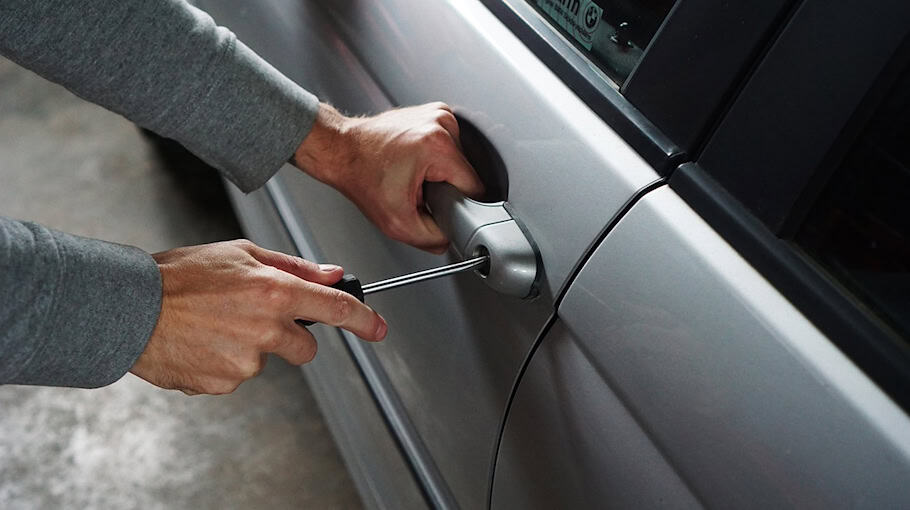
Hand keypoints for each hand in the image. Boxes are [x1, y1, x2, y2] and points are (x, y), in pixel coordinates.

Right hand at [130, 240, 386, 394]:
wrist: (129, 308)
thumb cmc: (180, 275)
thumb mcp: (240, 253)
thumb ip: (293, 266)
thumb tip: (332, 275)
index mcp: (274, 292)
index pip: (336, 309)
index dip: (364, 320)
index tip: (378, 328)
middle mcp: (265, 329)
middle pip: (305, 348)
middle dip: (290, 337)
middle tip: (253, 317)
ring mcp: (245, 361)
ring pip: (266, 360)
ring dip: (249, 347)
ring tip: (214, 325)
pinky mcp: (224, 383)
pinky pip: (237, 376)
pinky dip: (224, 362)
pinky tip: (202, 342)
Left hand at [293, 102, 484, 252]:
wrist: (342, 150)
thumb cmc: (361, 176)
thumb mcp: (397, 223)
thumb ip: (432, 239)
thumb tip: (451, 238)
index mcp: (438, 146)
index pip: (475, 187)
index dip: (458, 204)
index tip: (437, 204)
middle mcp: (441, 123)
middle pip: (466, 173)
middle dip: (446, 187)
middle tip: (418, 190)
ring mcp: (438, 114)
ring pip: (459, 160)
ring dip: (441, 173)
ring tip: (414, 174)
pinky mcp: (434, 113)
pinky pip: (449, 146)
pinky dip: (436, 158)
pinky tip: (415, 162)